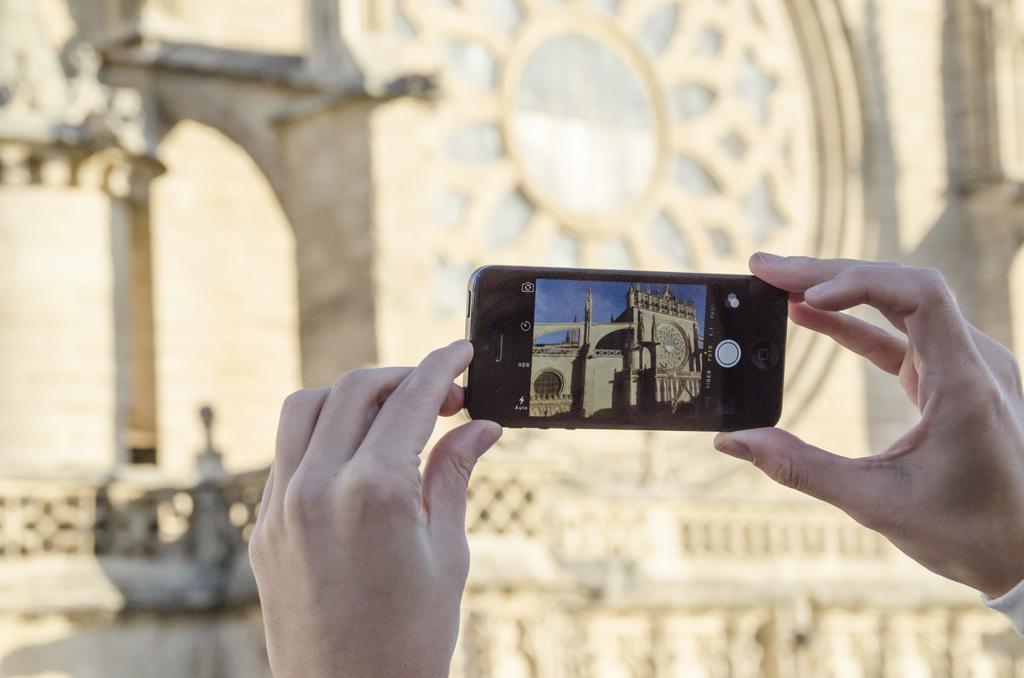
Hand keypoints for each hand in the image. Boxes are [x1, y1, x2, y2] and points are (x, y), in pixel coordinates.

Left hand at [249, 340, 501, 677]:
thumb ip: (453, 475)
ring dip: (353, 396)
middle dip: (404, 377)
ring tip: (394, 416)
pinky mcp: (263, 527)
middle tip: (444, 398)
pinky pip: (286, 452)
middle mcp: (318, 487)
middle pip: (356, 389)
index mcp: (374, 491)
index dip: (440, 366)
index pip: (410, 398)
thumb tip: (479, 427)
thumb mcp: (446, 553)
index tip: (460, 354)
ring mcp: (281, 506)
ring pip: (308, 407)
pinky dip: (322, 433)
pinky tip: (357, 454)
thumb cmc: (411, 639)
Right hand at [714, 254, 1023, 597]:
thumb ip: (799, 468)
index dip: (859, 282)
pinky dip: (854, 323)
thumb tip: (732, 441)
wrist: (1023, 553)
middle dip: (830, 273)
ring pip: (901, 302)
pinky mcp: (952, 378)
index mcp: (965, 385)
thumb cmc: (965, 532)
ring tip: (778, 284)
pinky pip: (900, 334)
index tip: (803, 298)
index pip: (920, 295)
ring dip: (840, 289)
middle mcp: (973, 362)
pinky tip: (808, 315)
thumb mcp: (875, 502)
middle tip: (765, 270)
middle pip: (901, 286)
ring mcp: (965, 366)